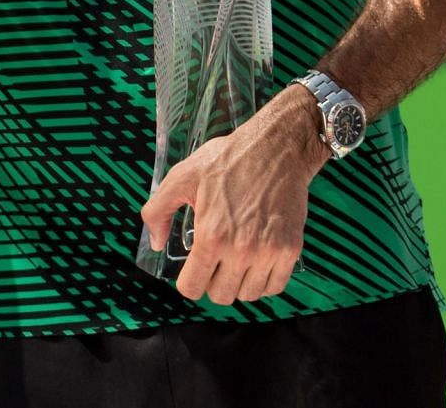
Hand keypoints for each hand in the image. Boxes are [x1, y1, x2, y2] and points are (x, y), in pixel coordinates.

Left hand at [140, 87, 328, 304]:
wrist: (276, 149)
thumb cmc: (228, 160)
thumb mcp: (182, 176)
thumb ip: (157, 210)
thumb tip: (155, 243)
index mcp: (211, 236)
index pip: (192, 288)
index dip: (188, 281)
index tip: (194, 268)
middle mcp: (240, 250)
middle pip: (221, 296)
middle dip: (213, 282)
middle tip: (216, 260)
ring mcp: (268, 253)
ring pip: (248, 295)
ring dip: (239, 282)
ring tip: (236, 258)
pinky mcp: (290, 250)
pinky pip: (275, 287)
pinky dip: (264, 280)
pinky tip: (257, 260)